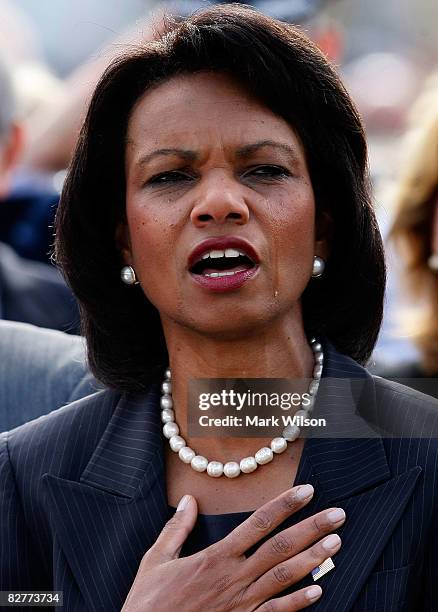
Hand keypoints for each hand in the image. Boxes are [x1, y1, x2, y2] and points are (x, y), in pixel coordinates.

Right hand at [122, 484, 344, 610]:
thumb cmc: (150, 604)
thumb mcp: (156, 560)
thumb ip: (176, 529)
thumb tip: (188, 500)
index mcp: (216, 557)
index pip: (257, 523)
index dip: (284, 505)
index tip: (306, 491)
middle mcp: (234, 577)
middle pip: (280, 547)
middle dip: (311, 528)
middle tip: (338, 514)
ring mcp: (242, 604)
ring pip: (284, 577)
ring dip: (313, 559)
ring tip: (336, 543)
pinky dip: (298, 603)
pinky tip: (319, 590)